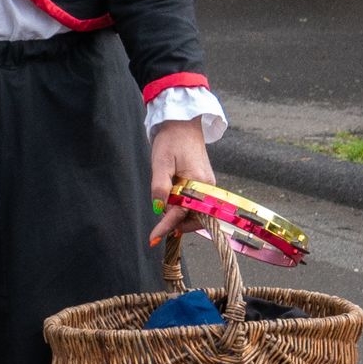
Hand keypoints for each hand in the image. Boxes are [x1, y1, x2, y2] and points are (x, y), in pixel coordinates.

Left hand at [146, 118, 215, 243]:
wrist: (183, 125)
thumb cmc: (171, 141)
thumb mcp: (160, 163)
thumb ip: (160, 187)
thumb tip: (159, 209)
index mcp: (198, 183)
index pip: (182, 212)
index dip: (167, 226)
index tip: (154, 238)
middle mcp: (208, 188)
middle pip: (196, 218)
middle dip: (178, 224)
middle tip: (160, 225)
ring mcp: (209, 187)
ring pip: (197, 213)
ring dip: (181, 217)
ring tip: (165, 210)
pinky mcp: (205, 185)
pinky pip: (197, 204)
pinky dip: (184, 209)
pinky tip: (173, 205)